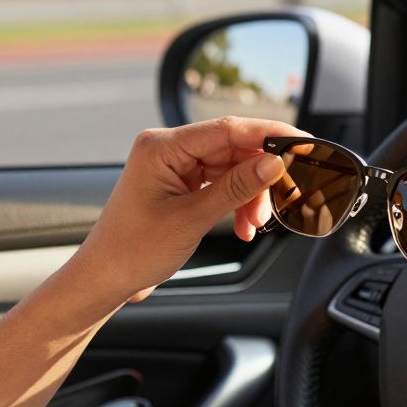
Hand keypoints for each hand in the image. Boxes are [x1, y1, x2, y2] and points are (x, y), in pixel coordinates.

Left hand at [74, 117, 306, 303]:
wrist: (106, 278)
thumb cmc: (133, 249)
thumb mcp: (191, 219)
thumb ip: (235, 188)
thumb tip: (273, 164)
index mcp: (161, 146)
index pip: (226, 129)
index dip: (267, 134)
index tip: (299, 143)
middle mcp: (167, 148)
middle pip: (232, 148)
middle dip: (258, 176)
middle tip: (282, 197)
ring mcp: (174, 166)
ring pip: (231, 168)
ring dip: (249, 195)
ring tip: (253, 224)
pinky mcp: (180, 183)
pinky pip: (220, 183)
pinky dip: (236, 203)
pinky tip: (242, 225)